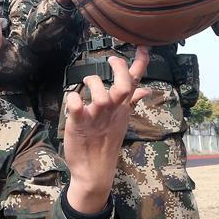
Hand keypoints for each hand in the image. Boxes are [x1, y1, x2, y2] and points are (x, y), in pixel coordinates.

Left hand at [63, 48, 150, 212]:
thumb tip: (145, 89)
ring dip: (92, 83)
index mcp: (122, 108)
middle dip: (119, 69)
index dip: (140, 64)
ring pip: (100, 94)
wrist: (94, 171)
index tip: (142, 47)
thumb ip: (131, 102)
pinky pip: (77, 107)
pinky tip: (73, 100)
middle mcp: (112, 111)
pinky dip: (74, 99)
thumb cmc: (106, 142)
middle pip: (123, 86)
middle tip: (111, 60)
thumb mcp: (121, 120)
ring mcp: (97, 118)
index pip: (135, 83)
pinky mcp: (79, 124)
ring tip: (85, 84)